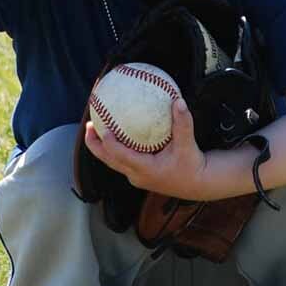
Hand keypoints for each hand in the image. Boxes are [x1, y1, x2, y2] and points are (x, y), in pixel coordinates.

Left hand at [84, 98, 212, 200]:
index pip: (120, 156)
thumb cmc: (192, 165)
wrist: (198, 184)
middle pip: (109, 160)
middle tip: (88, 126)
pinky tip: (115, 134)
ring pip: (112, 162)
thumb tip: (179, 101)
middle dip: (94, 145)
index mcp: (145, 169)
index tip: (102, 128)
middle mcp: (137, 175)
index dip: (109, 143)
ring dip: (101, 147)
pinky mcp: (139, 175)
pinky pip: (121, 160)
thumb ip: (183, 123)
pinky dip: (114, 148)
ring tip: (94, 129)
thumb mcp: (189, 144)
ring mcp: (136, 177)